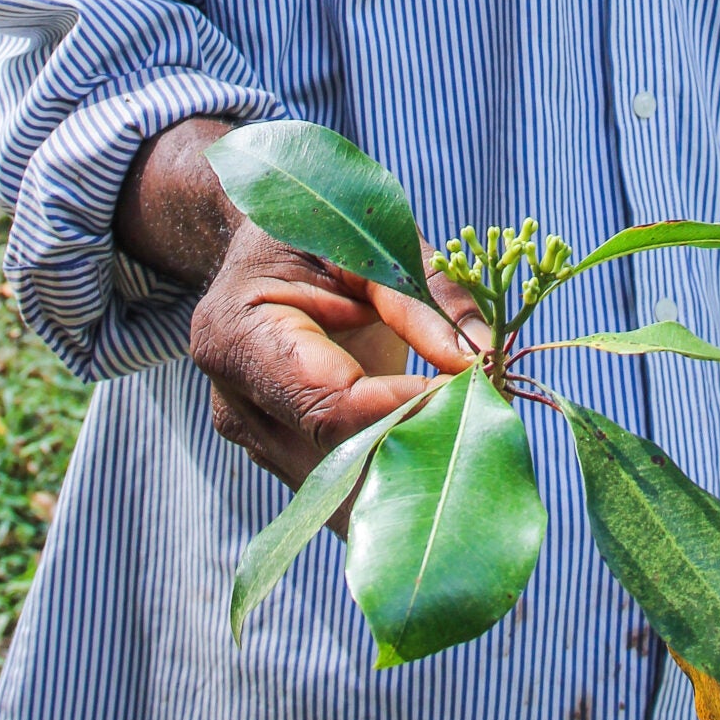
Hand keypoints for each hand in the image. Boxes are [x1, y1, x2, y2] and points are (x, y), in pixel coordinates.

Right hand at [115, 114, 486, 494]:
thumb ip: (426, 298)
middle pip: (335, 459)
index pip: (329, 404)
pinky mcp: (282, 456)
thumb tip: (484, 358)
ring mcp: (255, 439)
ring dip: (410, 473)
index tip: (469, 393)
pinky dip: (394, 474)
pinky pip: (343, 485)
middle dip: (416, 451)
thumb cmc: (322, 230)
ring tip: (471, 441)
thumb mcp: (374, 243)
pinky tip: (441, 456)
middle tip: (484, 427)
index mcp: (237, 336)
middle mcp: (235, 403)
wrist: (269, 239)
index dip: (405, 408)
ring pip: (341, 490)